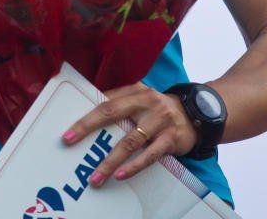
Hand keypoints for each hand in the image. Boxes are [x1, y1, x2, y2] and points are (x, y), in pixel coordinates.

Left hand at [61, 81, 198, 185]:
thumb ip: (121, 103)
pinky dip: (134, 166)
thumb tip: (91, 112)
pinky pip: (150, 154)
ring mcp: (159, 120)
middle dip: (88, 126)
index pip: (106, 101)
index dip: (86, 115)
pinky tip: (121, 175)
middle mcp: (146, 101)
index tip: (68, 130)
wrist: (198, 113)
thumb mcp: (142, 98)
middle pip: (112, 112)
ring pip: (130, 140)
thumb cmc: (160, 109)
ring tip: (95, 176)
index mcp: (135, 90)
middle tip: (69, 141)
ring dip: (110, 160)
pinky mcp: (171, 138)